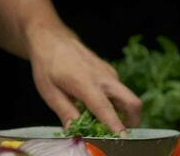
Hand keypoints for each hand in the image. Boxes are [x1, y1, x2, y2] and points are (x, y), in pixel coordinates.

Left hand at [26, 23, 141, 132]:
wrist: (52, 39)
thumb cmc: (47, 65)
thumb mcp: (49, 91)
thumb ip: (65, 113)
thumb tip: (76, 132)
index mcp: (86, 83)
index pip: (106, 110)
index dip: (116, 127)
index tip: (123, 140)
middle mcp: (103, 77)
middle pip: (132, 102)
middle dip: (132, 122)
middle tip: (118, 134)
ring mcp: (108, 72)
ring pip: (126, 97)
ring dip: (121, 112)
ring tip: (98, 119)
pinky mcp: (109, 71)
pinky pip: (118, 90)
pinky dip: (114, 102)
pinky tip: (94, 104)